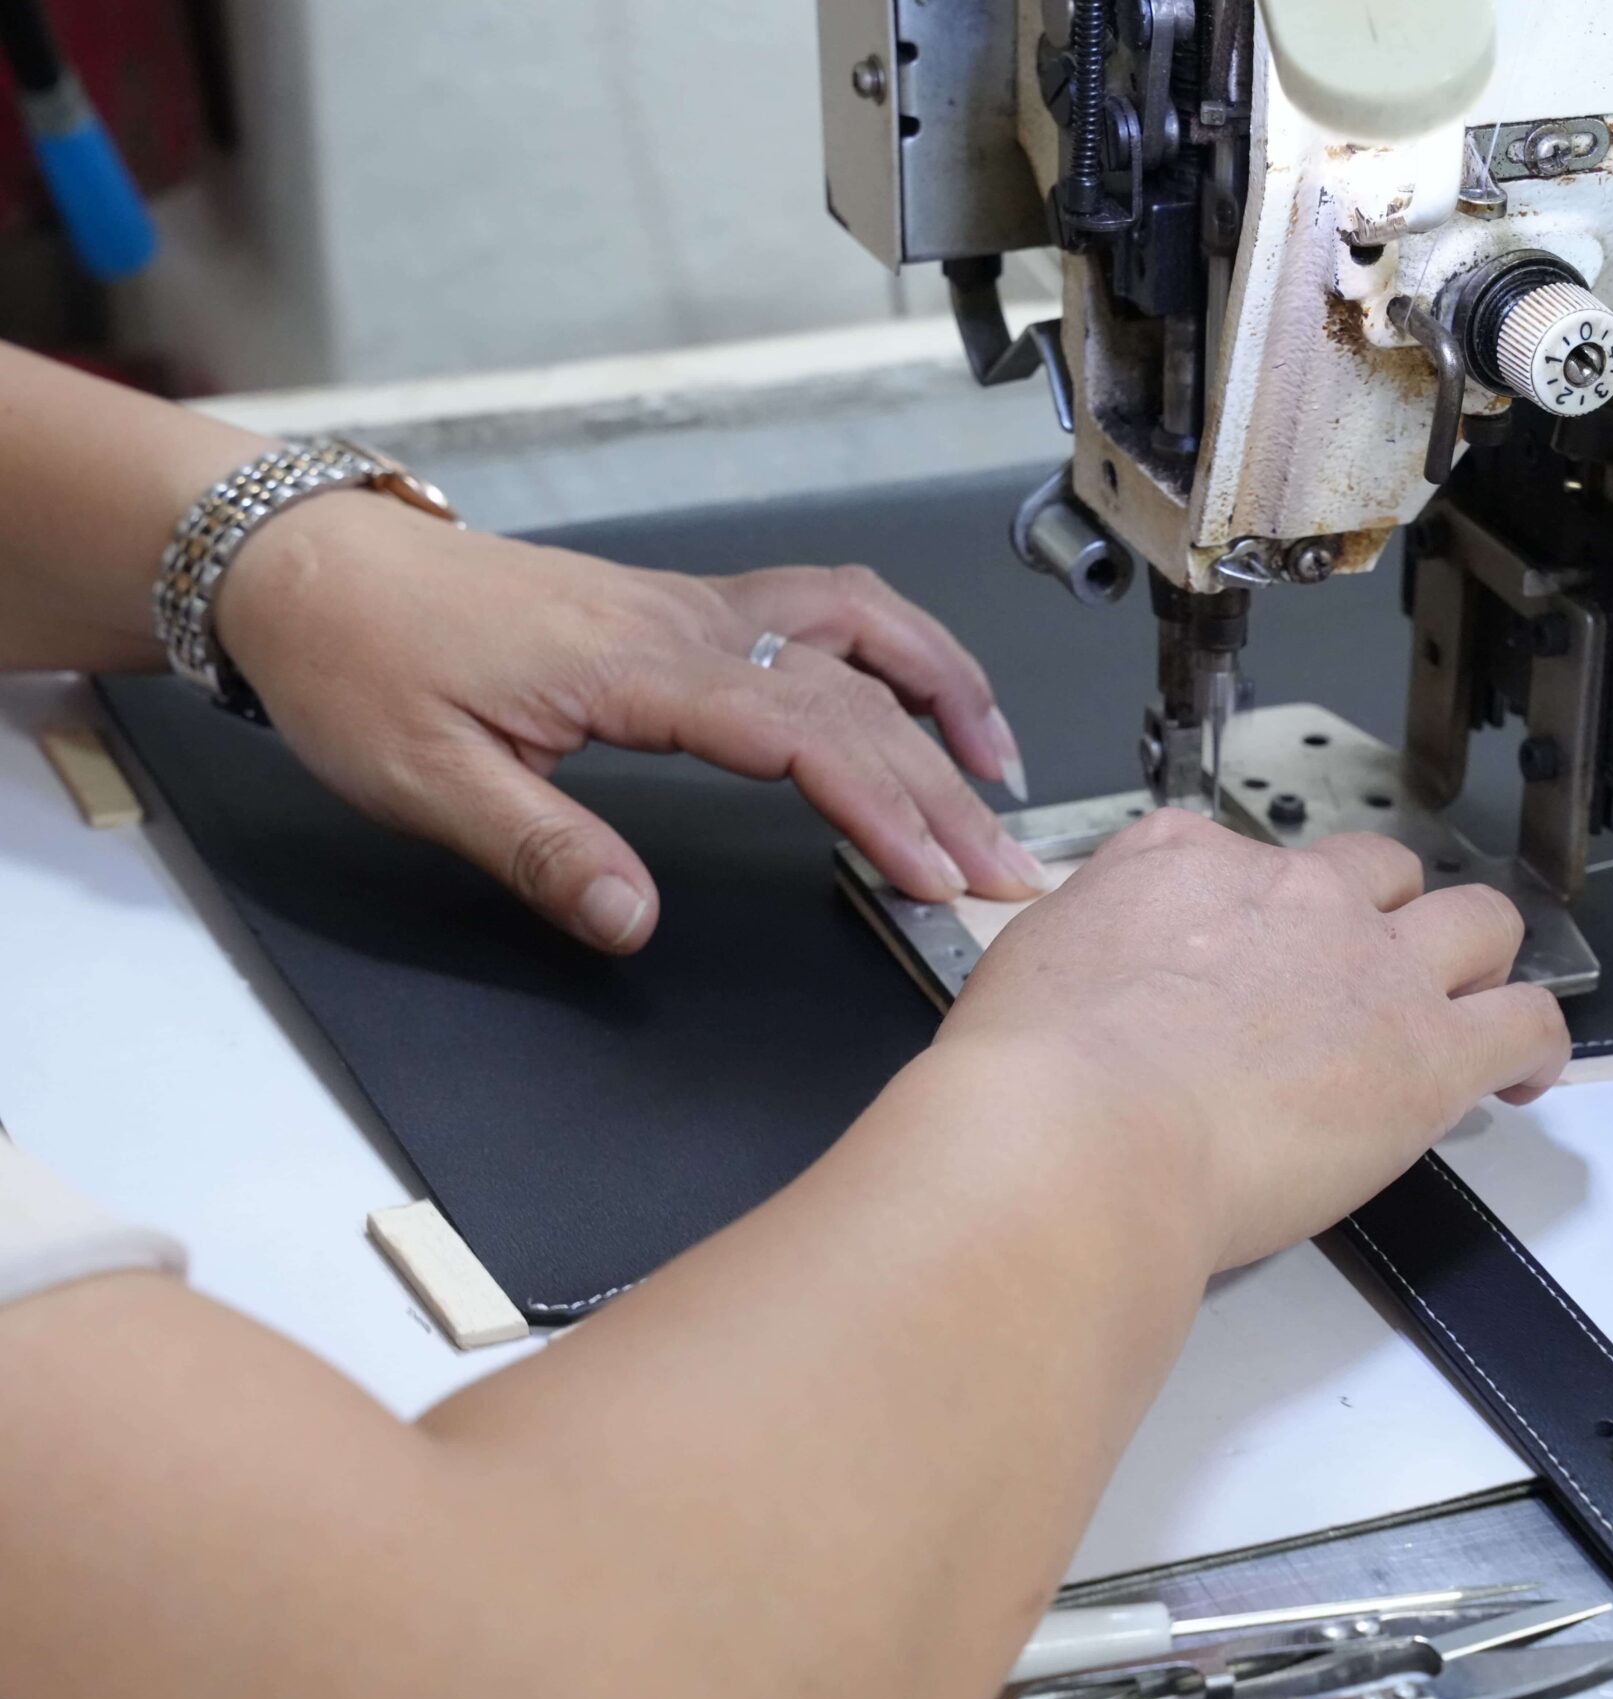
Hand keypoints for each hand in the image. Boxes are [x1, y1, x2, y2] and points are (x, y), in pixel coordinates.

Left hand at [211, 492, 1047, 950]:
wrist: (312, 568)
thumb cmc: (363, 665)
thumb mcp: (427, 782)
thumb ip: (542, 850)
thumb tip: (633, 921)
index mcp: (639, 668)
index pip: (802, 734)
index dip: (882, 806)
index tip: (936, 874)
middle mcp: (690, 623)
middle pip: (858, 695)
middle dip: (945, 787)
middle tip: (1005, 870)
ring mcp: (696, 607)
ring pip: (861, 630)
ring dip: (945, 692)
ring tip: (1001, 772)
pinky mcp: (688, 608)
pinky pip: (827, 613)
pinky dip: (897, 654)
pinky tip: (917, 697)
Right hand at [934, 811, 1571, 1269]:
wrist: (1075, 1134)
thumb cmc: (1032, 1075)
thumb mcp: (1027, 961)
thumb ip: (1082, 944)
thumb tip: (1090, 968)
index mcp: (1189, 863)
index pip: (1253, 857)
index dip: (1266, 910)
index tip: (1260, 955)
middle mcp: (1294, 896)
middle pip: (1379, 872)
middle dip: (1383, 915)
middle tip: (1371, 976)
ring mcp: (1372, 967)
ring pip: (1476, 922)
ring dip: (1477, 958)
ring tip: (1469, 1003)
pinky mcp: (1427, 1052)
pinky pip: (1525, 1021)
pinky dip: (1536, 1044)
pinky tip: (1524, 1077)